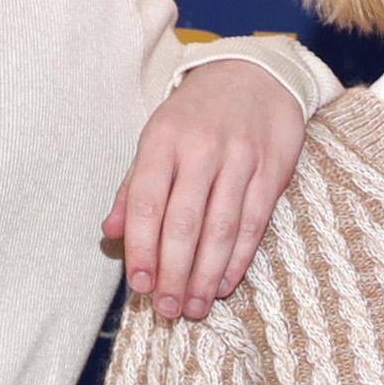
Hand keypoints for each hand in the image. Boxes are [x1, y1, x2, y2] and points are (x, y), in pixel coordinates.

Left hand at [108, 55, 302, 320]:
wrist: (255, 75)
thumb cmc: (196, 115)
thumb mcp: (157, 138)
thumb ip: (133, 186)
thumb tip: (110, 233)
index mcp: (163, 140)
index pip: (147, 203)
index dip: (142, 249)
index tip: (140, 285)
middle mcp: (201, 149)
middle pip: (185, 222)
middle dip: (174, 272)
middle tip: (168, 309)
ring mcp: (241, 159)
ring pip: (221, 228)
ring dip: (205, 275)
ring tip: (194, 307)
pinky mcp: (273, 170)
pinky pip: (254, 223)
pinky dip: (238, 259)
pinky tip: (223, 283)